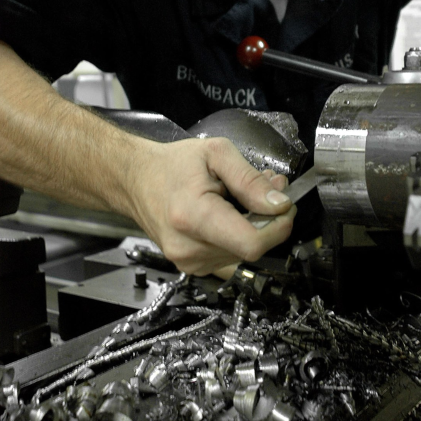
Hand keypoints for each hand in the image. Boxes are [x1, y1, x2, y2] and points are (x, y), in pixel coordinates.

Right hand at [125, 137, 295, 274]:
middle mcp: (189, 248)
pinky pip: (230, 255)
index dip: (279, 226)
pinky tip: (228, 214)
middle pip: (251, 248)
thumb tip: (279, 204)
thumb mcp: (216, 154)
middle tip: (266, 189)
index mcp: (194, 217)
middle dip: (268, 219)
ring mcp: (189, 261)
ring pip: (243, 253)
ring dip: (253, 227)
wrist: (135, 180)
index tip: (285, 206)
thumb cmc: (171, 165)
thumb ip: (250, 179)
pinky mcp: (191, 266)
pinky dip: (237, 235)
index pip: (252, 243)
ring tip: (241, 197)